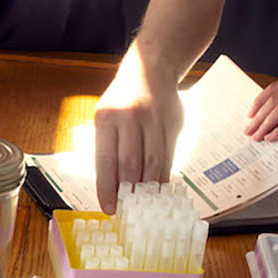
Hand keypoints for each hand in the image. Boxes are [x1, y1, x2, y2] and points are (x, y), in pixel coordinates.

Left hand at [94, 61, 183, 212]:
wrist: (151, 68)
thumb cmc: (122, 98)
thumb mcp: (105, 115)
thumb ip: (108, 145)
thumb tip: (110, 185)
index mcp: (106, 118)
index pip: (105, 161)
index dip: (107, 188)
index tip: (108, 208)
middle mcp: (129, 118)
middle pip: (130, 165)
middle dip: (128, 192)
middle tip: (127, 210)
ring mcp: (153, 120)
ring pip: (153, 163)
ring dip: (148, 188)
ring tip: (143, 204)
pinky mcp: (172, 122)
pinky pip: (168, 156)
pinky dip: (163, 176)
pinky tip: (158, 188)